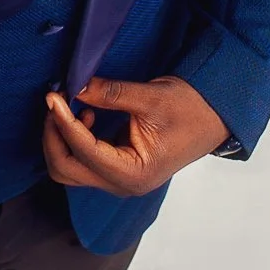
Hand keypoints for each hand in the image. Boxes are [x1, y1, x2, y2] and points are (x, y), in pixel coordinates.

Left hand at [43, 75, 231, 196]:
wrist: (215, 116)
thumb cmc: (191, 108)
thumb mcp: (150, 98)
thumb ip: (110, 94)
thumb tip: (75, 86)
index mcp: (134, 173)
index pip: (85, 151)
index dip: (64, 122)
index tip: (54, 95)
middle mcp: (123, 183)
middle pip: (67, 170)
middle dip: (54, 136)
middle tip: (56, 102)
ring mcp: (119, 179)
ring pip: (70, 168)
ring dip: (61, 139)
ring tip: (70, 107)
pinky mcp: (117, 168)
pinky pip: (82, 161)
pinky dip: (74, 140)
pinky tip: (86, 116)